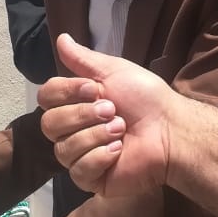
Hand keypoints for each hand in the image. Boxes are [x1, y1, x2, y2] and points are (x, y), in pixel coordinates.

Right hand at [38, 34, 174, 195]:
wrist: (170, 129)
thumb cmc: (146, 99)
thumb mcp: (114, 71)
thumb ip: (83, 59)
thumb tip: (61, 38)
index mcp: (76, 103)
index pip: (46, 97)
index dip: (66, 92)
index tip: (93, 88)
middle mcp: (73, 129)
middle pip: (49, 124)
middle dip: (83, 115)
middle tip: (113, 111)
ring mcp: (80, 156)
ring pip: (63, 148)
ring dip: (95, 135)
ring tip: (122, 130)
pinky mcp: (91, 178)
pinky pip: (78, 170)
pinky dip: (99, 158)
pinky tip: (119, 152)